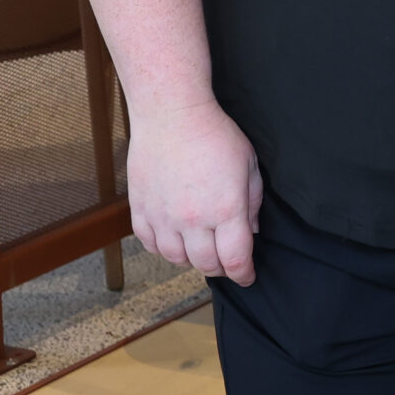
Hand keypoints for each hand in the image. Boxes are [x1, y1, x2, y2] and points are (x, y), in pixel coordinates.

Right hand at [127, 99, 262, 284]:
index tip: (248, 277)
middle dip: (221, 268)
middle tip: (227, 263)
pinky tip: (175, 241)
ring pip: (176, 259)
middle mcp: (192, 219)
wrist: (172, 116)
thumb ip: (253, 202)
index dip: (243, 273)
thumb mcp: (248, 166)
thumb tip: (252, 231)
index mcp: (225, 209)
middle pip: (206, 264)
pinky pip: (150, 244)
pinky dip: (164, 249)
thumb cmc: (216, 135)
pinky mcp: (140, 210)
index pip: (235, 258)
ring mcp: (163, 217)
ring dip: (192, 261)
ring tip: (202, 251)